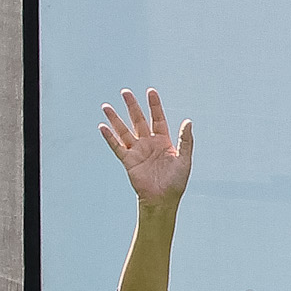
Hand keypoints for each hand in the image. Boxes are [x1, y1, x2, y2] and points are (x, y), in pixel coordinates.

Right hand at [98, 87, 195, 210]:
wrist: (163, 199)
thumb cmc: (176, 181)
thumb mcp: (184, 159)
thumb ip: (186, 141)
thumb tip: (188, 121)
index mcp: (163, 141)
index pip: (158, 119)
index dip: (154, 105)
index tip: (150, 91)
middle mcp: (149, 143)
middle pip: (139, 120)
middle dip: (132, 106)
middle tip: (125, 92)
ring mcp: (137, 151)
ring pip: (124, 131)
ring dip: (115, 119)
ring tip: (106, 106)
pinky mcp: (128, 161)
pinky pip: (117, 146)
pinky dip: (109, 137)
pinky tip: (102, 127)